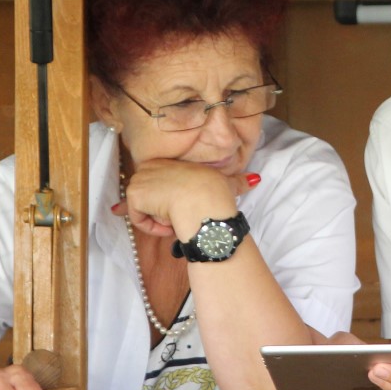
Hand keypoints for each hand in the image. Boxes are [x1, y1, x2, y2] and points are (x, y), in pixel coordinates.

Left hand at [115, 159, 254, 239]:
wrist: (203, 200)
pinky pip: (138, 219)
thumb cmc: (215, 192)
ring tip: (178, 219)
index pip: (156, 184)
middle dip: (163, 212)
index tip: (178, 213)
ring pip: (144, 209)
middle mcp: (150, 167)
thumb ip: (238, 182)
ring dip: (160, 220)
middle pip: (149, 198)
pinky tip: (169, 224)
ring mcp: (139, 180)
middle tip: (182, 218)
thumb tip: (256, 179)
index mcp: (168, 162)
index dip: (165, 201)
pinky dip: (152, 227)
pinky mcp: (134, 195)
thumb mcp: (226, 183)